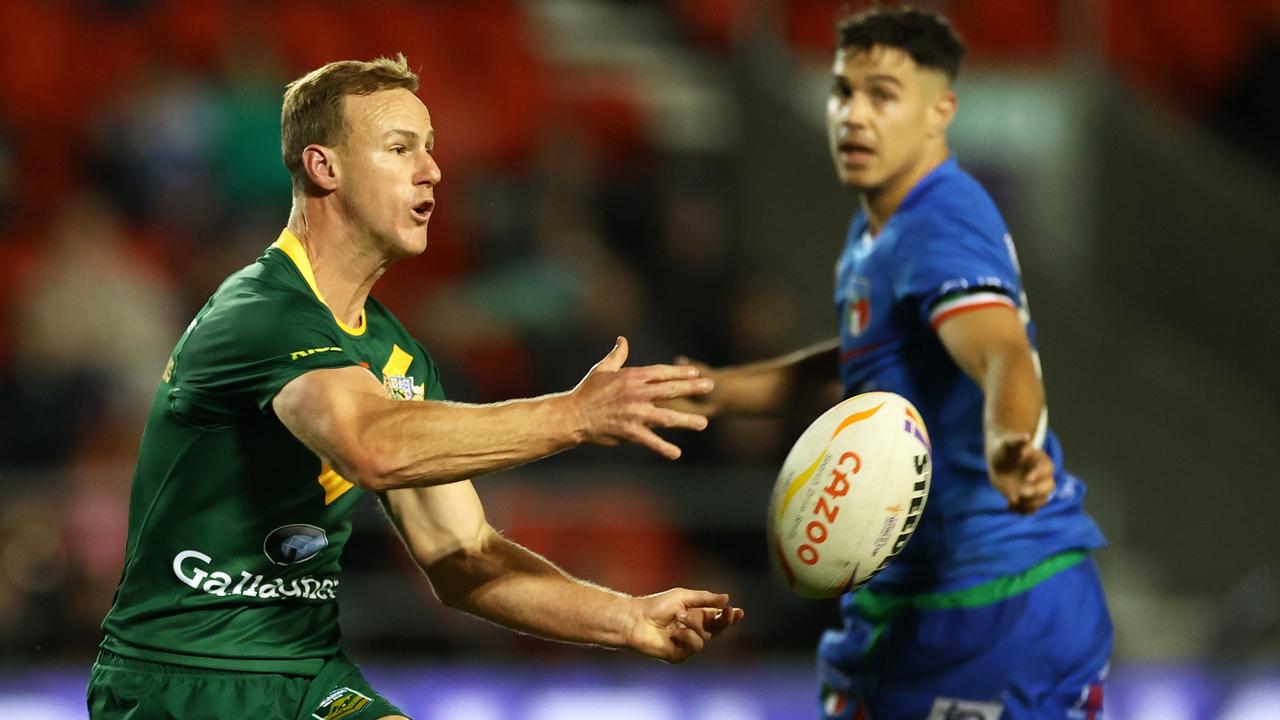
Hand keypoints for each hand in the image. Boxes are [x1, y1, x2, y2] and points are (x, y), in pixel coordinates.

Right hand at [568, 337, 713, 458]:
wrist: (573, 416)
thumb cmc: (587, 392)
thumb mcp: (602, 369)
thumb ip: (617, 355)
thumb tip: (623, 339)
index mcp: (632, 377)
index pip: (662, 373)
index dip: (681, 373)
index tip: (696, 373)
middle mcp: (637, 393)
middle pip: (671, 390)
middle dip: (693, 389)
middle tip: (710, 388)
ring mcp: (635, 413)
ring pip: (667, 417)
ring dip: (687, 420)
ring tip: (703, 423)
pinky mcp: (630, 432)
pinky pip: (651, 441)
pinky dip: (664, 448)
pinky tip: (676, 453)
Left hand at [624, 588, 743, 663]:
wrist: (637, 620)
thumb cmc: (656, 605)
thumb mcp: (683, 596)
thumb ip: (705, 599)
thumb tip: (727, 598)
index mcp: (696, 617)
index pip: (717, 618)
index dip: (729, 616)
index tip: (739, 611)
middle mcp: (694, 631)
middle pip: (717, 629)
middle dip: (725, 621)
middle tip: (730, 614)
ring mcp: (687, 644)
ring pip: (705, 637)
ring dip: (694, 625)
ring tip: (679, 618)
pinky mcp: (680, 655)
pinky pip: (694, 646)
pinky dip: (686, 636)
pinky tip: (674, 632)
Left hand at [988, 433, 1054, 514]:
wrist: (998, 460)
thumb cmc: (1005, 449)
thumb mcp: (1007, 443)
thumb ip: (1016, 441)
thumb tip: (1026, 436)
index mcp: (1041, 462)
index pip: (1047, 470)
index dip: (1039, 475)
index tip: (1028, 479)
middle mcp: (1042, 478)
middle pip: (1049, 488)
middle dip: (1037, 492)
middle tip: (1021, 493)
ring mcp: (1036, 489)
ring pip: (1042, 501)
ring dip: (1030, 504)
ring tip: (1013, 502)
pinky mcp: (1027, 499)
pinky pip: (1031, 509)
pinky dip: (1022, 511)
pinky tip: (1009, 506)